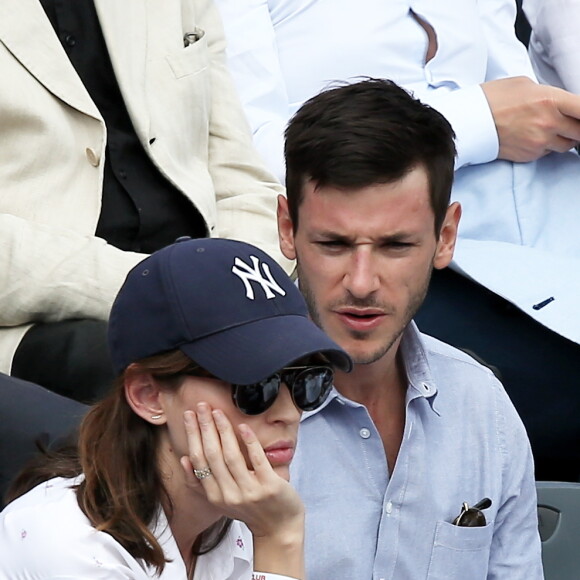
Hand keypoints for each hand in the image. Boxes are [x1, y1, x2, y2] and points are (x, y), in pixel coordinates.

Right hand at [180, 403, 303, 538]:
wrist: (279, 528)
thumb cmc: (251, 509)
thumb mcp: (222, 500)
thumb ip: (202, 483)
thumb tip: (184, 459)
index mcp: (215, 496)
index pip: (199, 461)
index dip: (192, 436)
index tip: (189, 416)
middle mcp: (229, 495)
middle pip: (212, 455)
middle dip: (204, 427)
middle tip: (201, 406)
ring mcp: (249, 491)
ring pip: (231, 456)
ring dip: (223, 430)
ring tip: (218, 412)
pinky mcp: (269, 486)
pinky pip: (257, 460)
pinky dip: (249, 442)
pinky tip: (243, 427)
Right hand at [482, 76, 579, 160]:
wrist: (469, 121)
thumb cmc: (492, 99)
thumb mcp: (525, 84)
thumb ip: (549, 94)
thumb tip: (561, 104)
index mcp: (550, 100)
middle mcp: (548, 123)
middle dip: (578, 127)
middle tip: (571, 122)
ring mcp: (539, 142)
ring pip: (567, 145)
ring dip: (564, 138)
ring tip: (550, 129)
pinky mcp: (529, 155)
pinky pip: (547, 153)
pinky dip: (545, 146)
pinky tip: (532, 137)